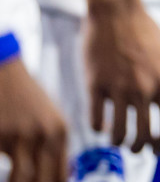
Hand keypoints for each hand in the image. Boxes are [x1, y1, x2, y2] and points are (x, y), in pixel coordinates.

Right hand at [0, 58, 68, 181]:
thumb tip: (68, 173)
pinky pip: (1, 164)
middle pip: (43, 179)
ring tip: (14, 178)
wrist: (5, 72)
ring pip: (21, 178)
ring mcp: (18, 136)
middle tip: (31, 181)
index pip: (61, 174)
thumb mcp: (50, 117)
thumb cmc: (27, 98)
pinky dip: (2, 171)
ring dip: (17, 180)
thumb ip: (56, 144)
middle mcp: (43, 135)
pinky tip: (4, 170)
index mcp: (59, 131)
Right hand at [83, 1, 159, 153]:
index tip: (158, 150)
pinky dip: (99, 127)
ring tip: (118, 139)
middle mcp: (144, 89)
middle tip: (136, 148)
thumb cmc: (146, 32)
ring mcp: (119, 88)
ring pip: (118, 134)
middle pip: (144, 137)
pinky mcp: (95, 85)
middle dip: (140, 148)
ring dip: (118, 142)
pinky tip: (101, 123)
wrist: (117, 12)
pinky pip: (95, 120)